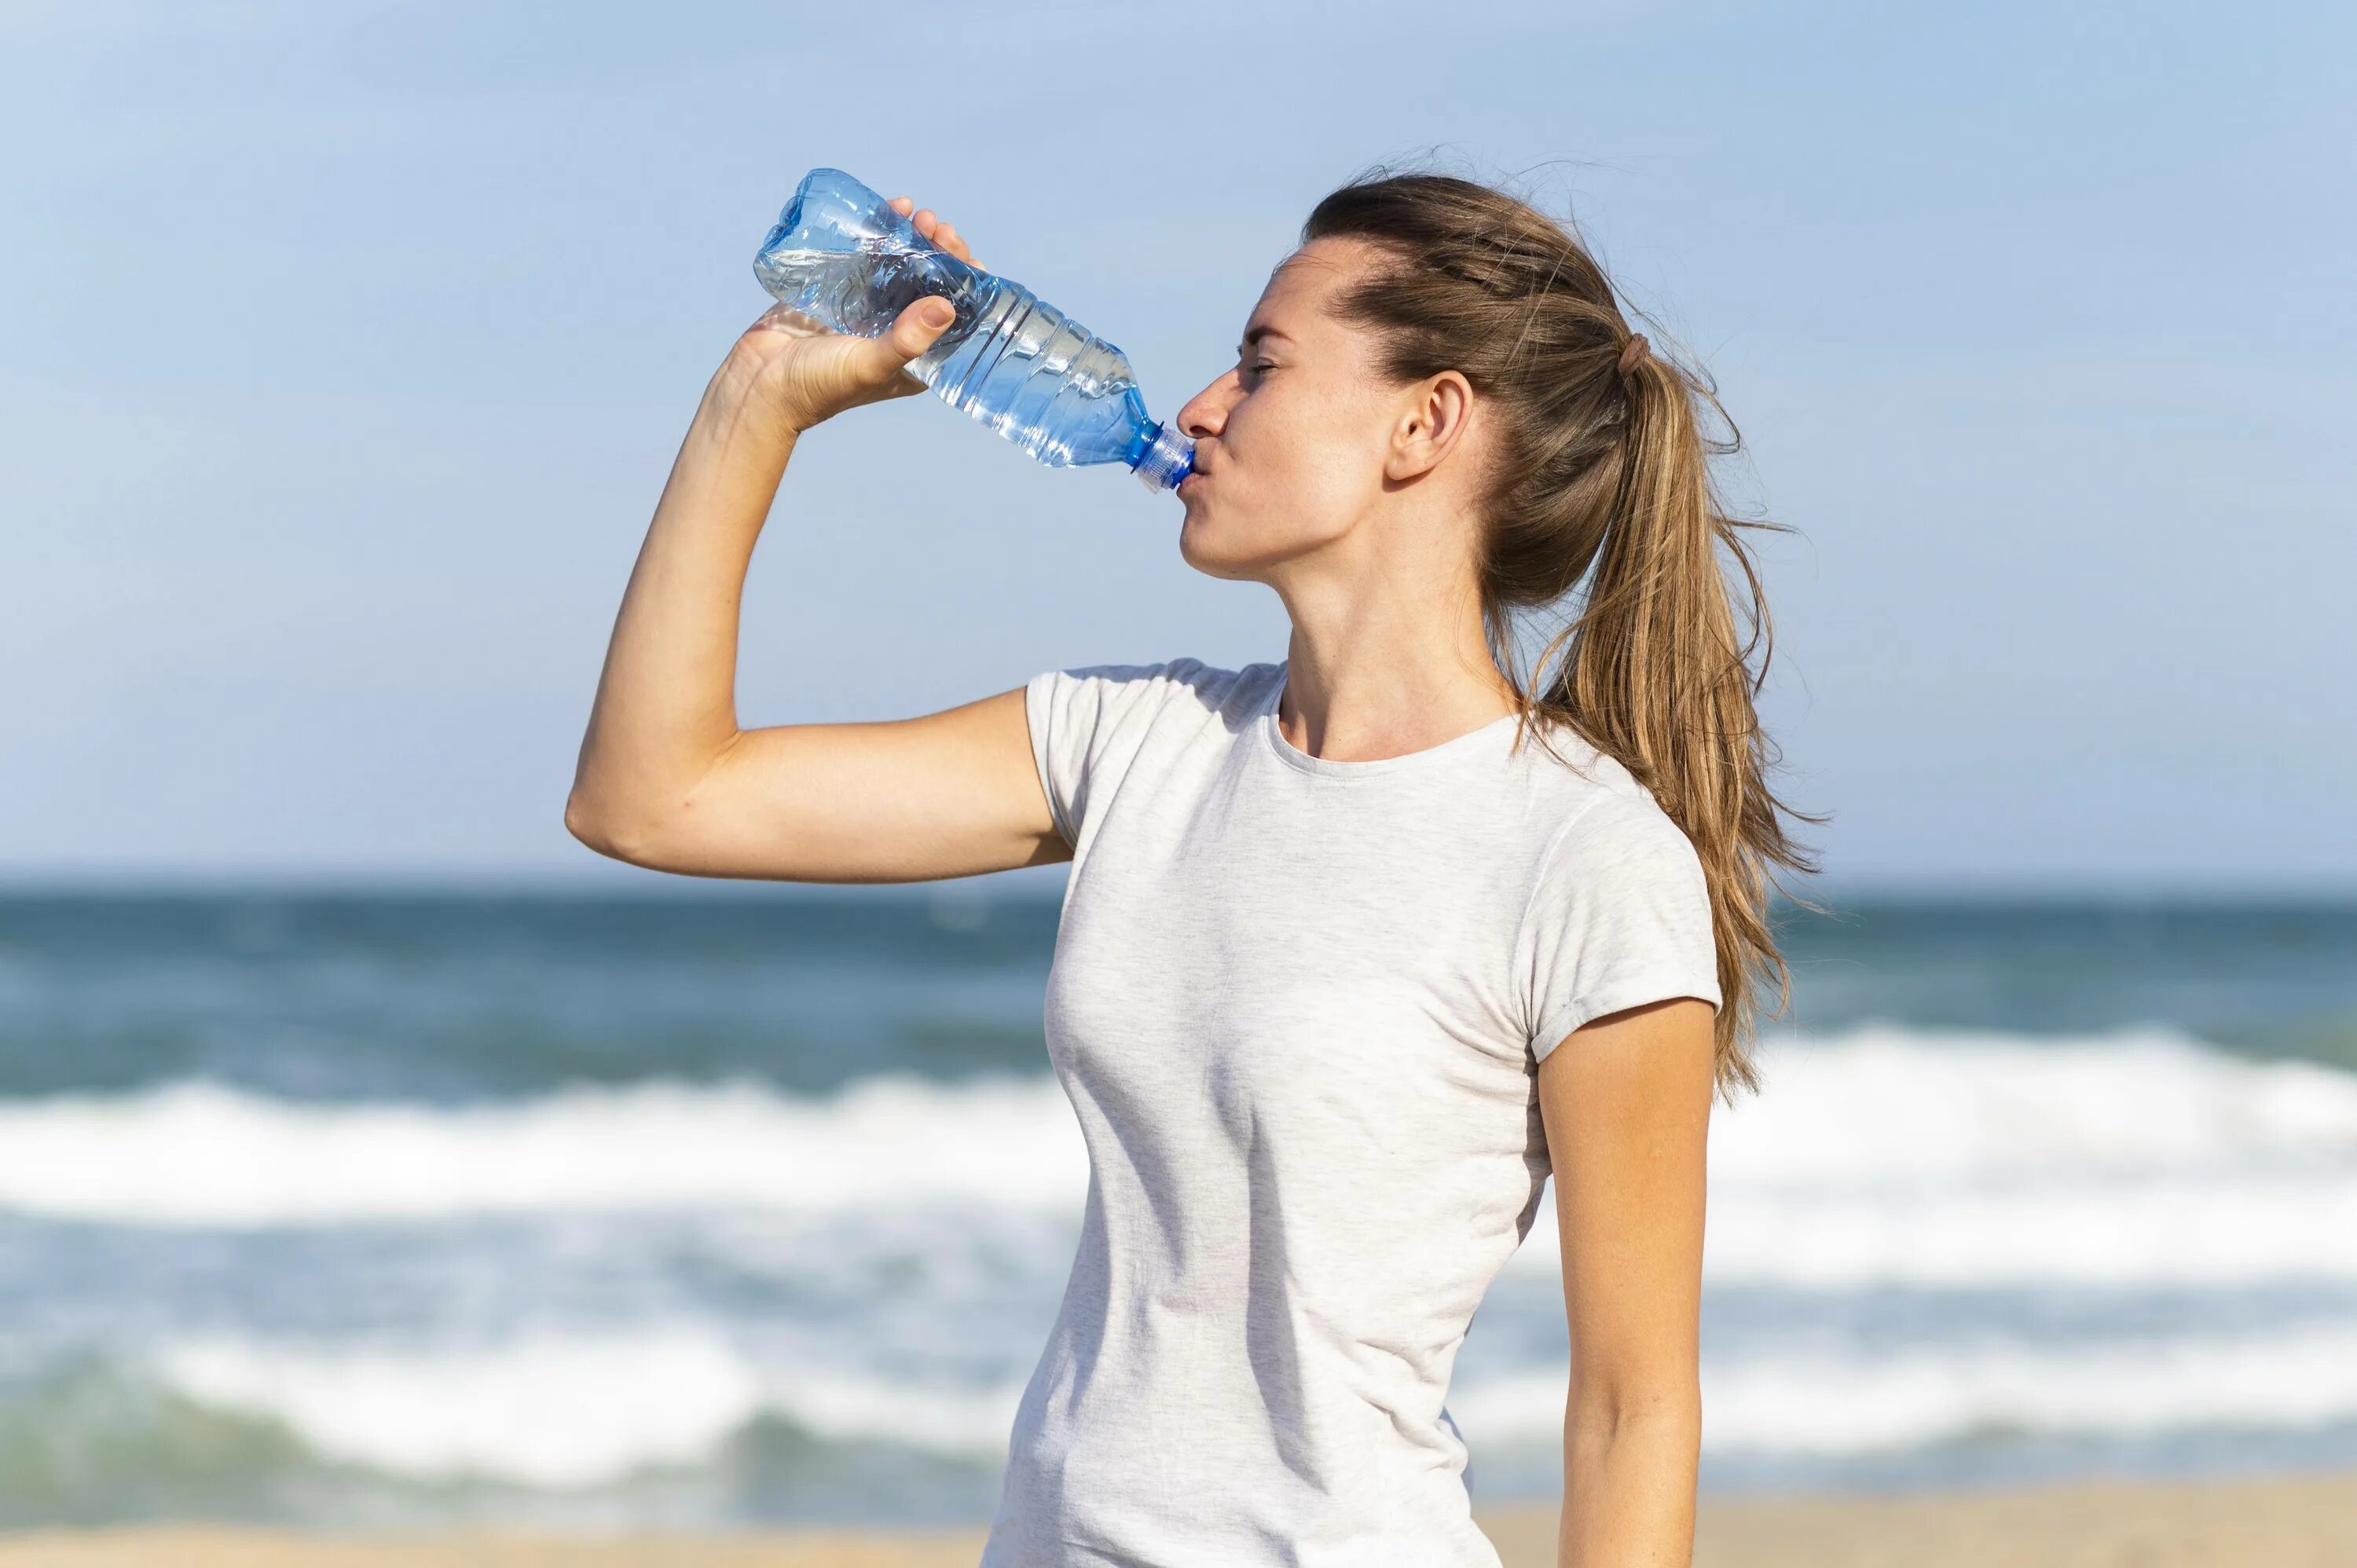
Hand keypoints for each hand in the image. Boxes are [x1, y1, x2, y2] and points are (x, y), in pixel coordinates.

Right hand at [726, 195, 984, 433]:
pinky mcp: (840, 293)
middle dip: (939, 252)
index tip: (965, 254)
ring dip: (913, 239)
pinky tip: (888, 212)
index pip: (955, 317)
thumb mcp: (868, 365)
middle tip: (936, 226)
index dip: (966, 284)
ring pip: (902, 267)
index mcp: (917, 358)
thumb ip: (907, 340)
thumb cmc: (817, 386)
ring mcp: (869, 310)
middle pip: (931, 284)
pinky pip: (868, 259)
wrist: (758, 384)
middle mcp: (898, 332)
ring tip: (916, 213)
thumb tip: (947, 306)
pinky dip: (880, 235)